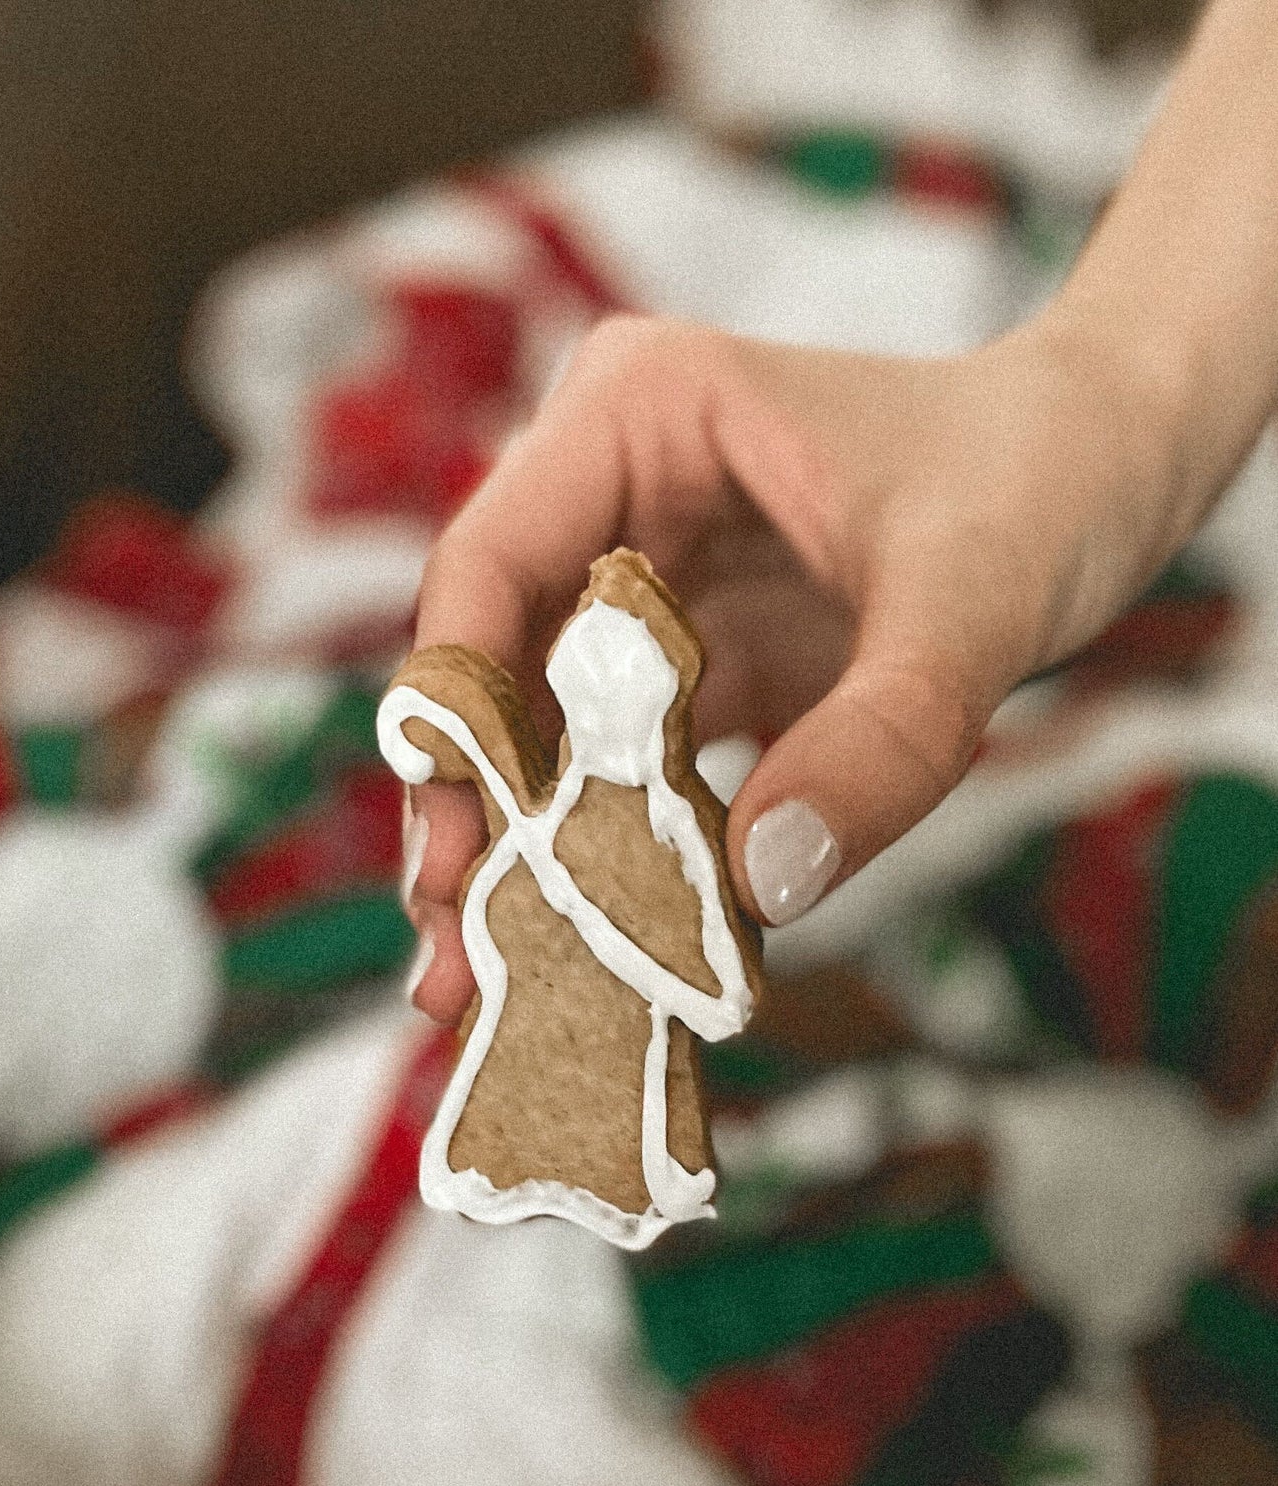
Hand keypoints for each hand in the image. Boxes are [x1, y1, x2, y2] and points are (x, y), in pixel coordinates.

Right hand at [402, 311, 1181, 1023]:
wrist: (1112, 467)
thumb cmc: (1042, 477)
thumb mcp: (976, 599)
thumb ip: (878, 739)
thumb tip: (758, 887)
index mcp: (637, 417)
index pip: (487, 570)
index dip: (453, 715)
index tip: (457, 850)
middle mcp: (614, 497)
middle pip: (495, 674)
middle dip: (473, 821)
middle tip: (453, 961)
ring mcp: (650, 590)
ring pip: (546, 739)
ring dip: (525, 863)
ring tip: (490, 990)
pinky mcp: (695, 669)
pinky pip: (629, 778)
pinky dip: (615, 865)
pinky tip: (597, 960)